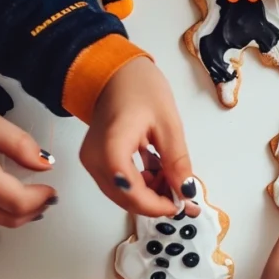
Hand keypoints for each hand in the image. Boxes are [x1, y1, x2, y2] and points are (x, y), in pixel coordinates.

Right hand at [0, 101, 55, 226]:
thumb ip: (17, 143)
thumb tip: (43, 162)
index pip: (19, 203)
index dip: (42, 198)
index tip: (52, 186)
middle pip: (11, 219)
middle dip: (37, 209)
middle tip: (48, 193)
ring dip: (21, 210)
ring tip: (34, 191)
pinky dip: (4, 206)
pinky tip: (9, 188)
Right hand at [81, 58, 198, 217]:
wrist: (117, 73)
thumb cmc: (142, 89)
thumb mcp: (169, 125)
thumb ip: (177, 162)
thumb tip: (187, 194)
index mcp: (111, 147)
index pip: (132, 192)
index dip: (158, 205)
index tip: (182, 204)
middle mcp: (94, 160)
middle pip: (125, 198)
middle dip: (156, 202)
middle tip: (185, 197)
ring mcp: (92, 161)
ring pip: (122, 194)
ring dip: (150, 194)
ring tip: (175, 180)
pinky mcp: (96, 160)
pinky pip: (118, 183)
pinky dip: (141, 184)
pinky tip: (161, 172)